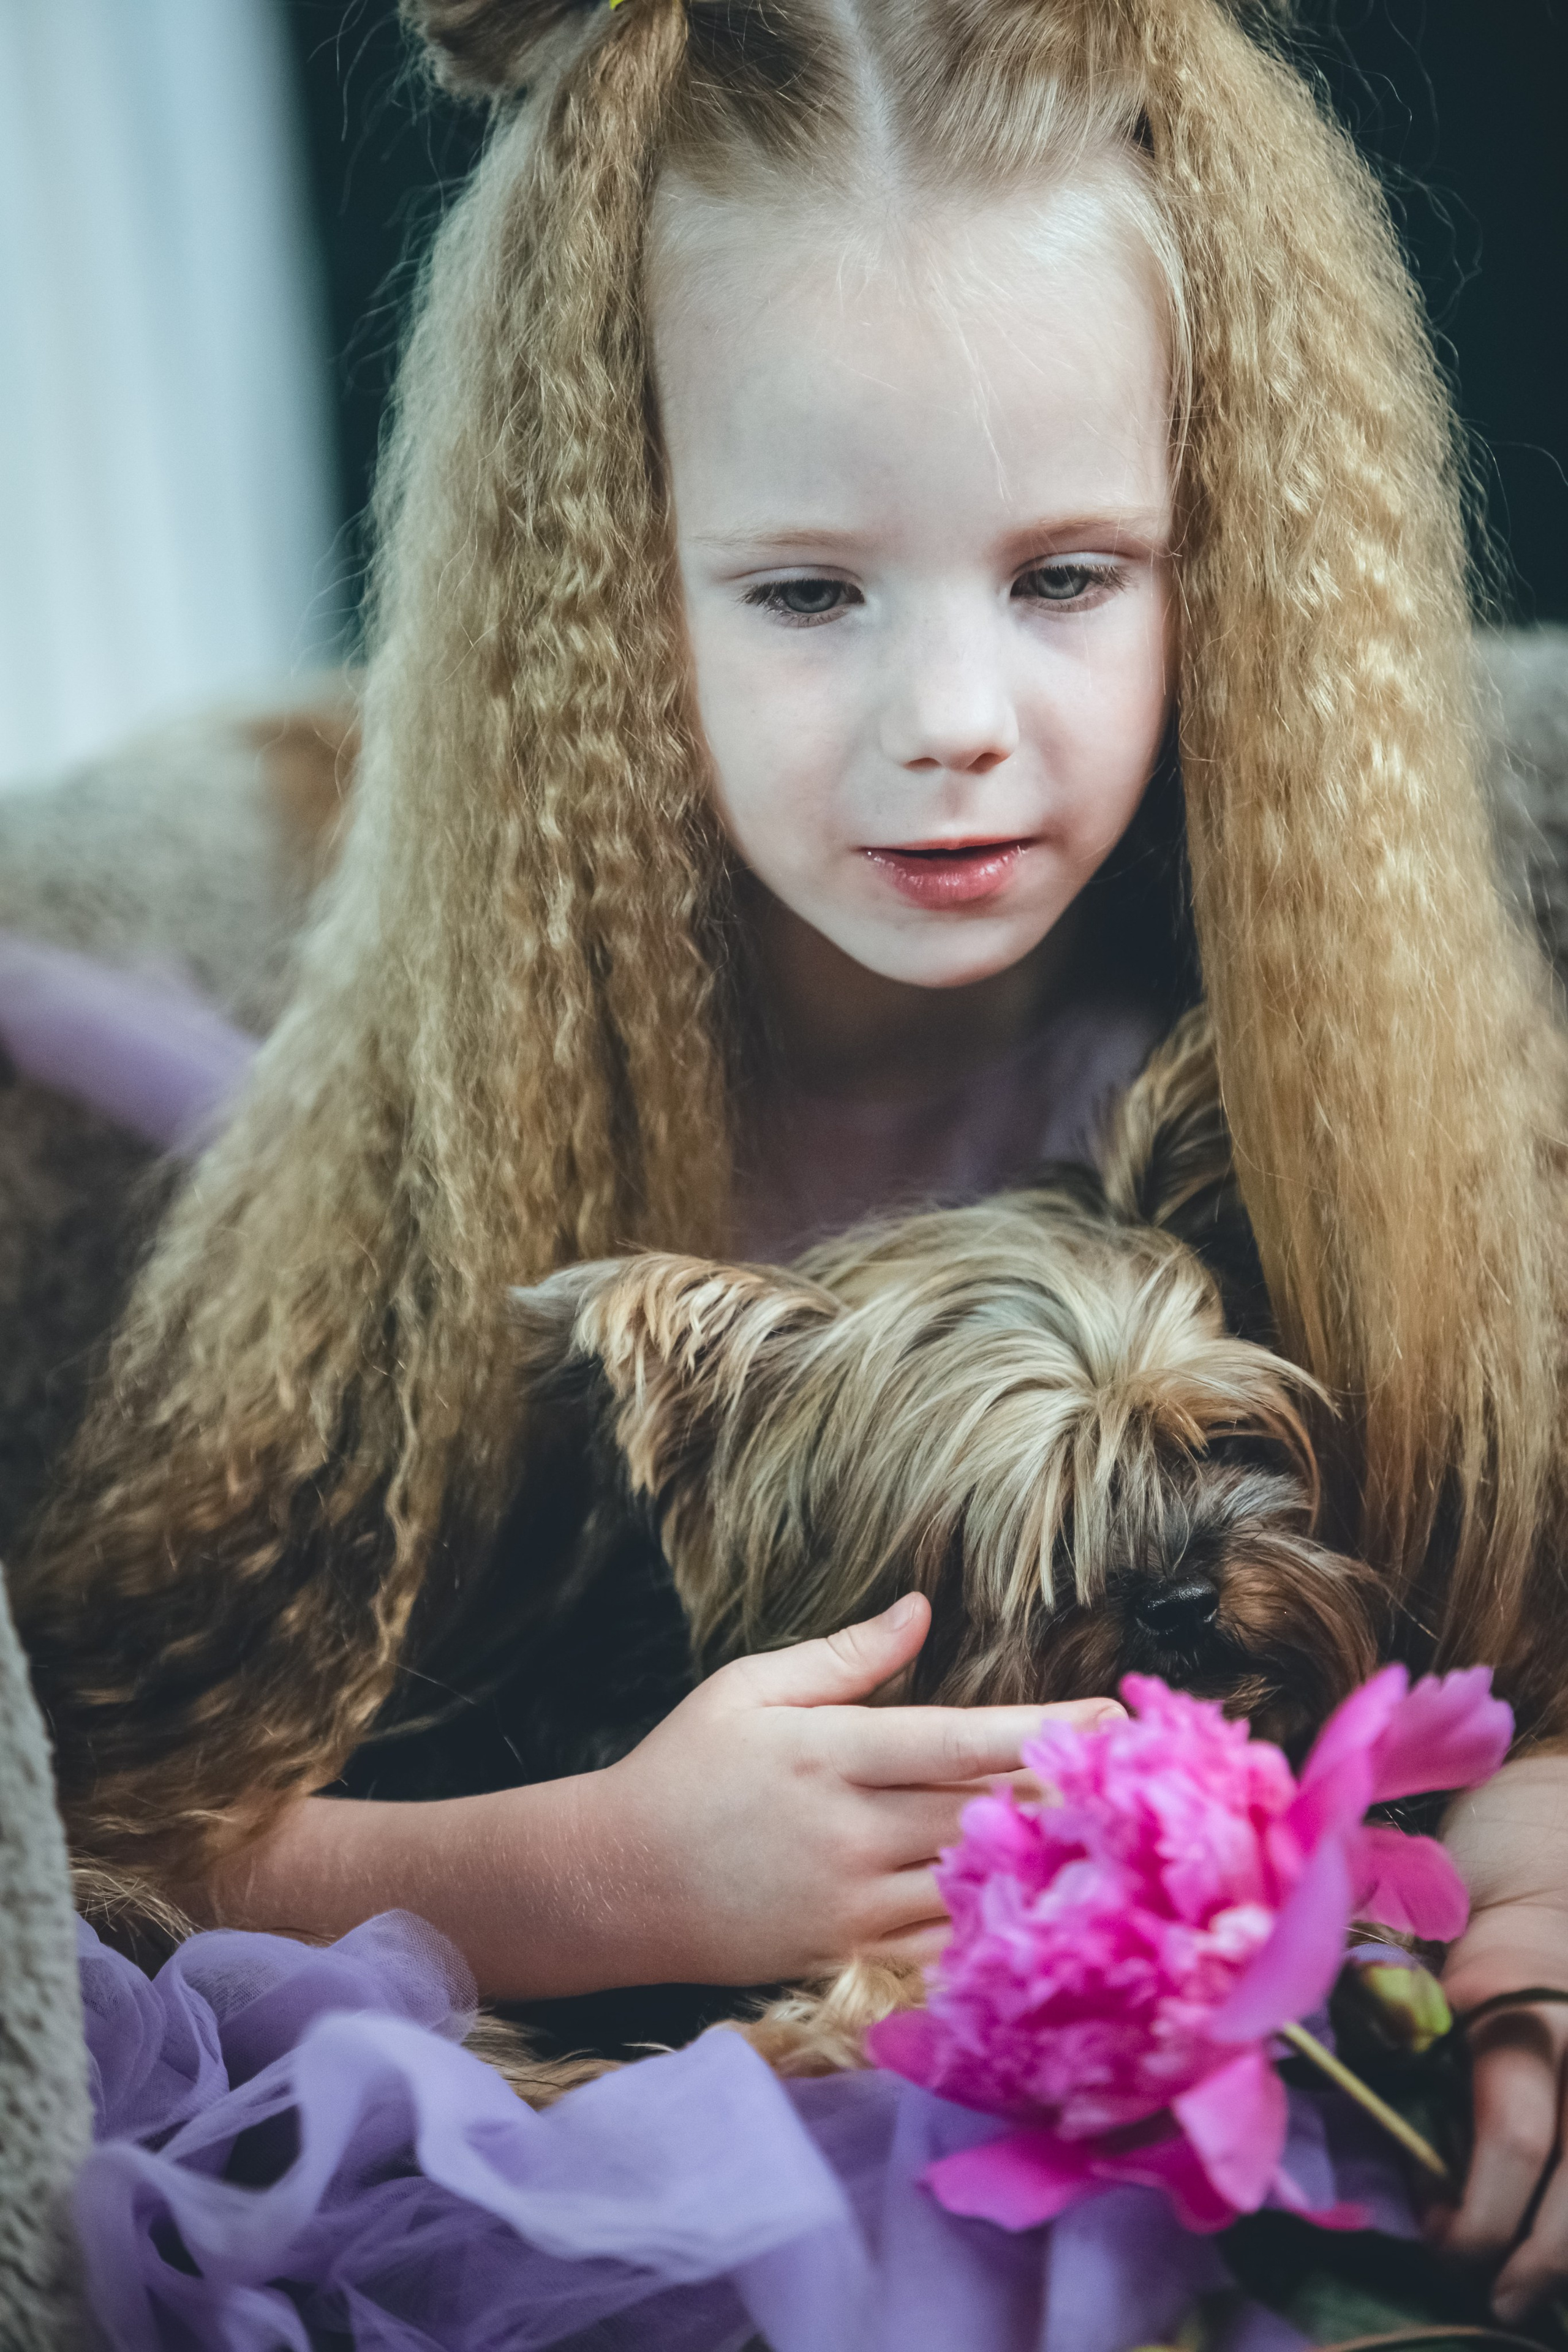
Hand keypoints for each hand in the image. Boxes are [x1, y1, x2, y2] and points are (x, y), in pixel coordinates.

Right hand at [578, 1591, 1120, 1988]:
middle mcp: (849, 1832)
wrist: (613, 1884)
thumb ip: (844, 1656)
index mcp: (829, 1754)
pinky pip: (941, 1948)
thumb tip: (920, 1609)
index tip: (1114, 1717)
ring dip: (1050, 1861)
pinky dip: (996, 1929)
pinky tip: (1050, 1912)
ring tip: (1125, 1834)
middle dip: (1071, 1792)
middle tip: (1150, 1773)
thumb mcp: (750, 1688)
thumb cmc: (683, 1769)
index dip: (1042, 1729)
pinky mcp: (845, 1955)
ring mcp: (849, 1904)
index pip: (959, 1741)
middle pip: (984, 1812)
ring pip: (974, 1884)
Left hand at [1432, 1753, 1567, 2323]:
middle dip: (1536, 2259)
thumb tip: (1353, 2107)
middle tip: (1490, 2293)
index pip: (1511, 2133)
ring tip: (1529, 2289)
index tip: (1441, 2239)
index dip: (1477, 2211)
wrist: (1552, 1830)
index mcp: (1514, 1998)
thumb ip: (1387, 2010)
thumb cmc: (1466, 1877)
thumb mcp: (1414, 1932)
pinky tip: (1559, 2242)